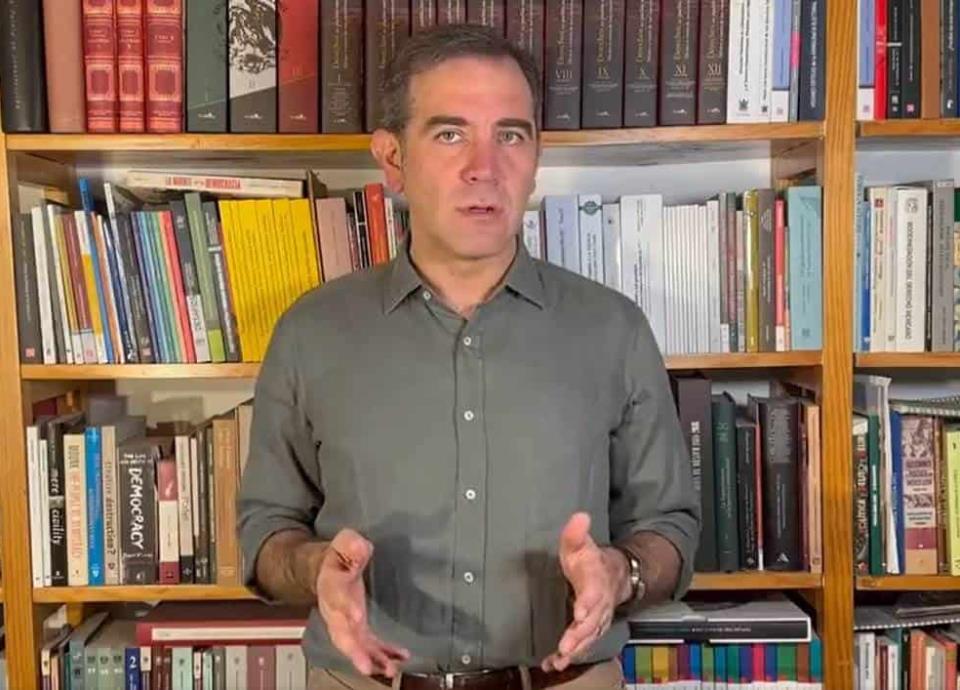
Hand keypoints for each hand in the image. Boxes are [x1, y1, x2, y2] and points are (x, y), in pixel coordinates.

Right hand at [315, 529, 410, 677]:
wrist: (324, 570)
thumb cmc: (338, 556)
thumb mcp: (344, 542)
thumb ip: (351, 544)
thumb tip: (361, 546)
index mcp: (331, 585)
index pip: (336, 597)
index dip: (345, 607)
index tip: (357, 617)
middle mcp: (335, 610)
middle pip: (341, 633)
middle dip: (354, 650)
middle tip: (367, 665)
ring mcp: (345, 622)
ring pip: (355, 645)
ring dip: (371, 659)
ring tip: (390, 670)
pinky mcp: (357, 629)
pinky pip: (369, 645)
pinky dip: (384, 654)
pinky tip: (401, 657)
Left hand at [541, 513, 628, 672]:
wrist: (614, 576)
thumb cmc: (590, 561)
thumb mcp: (581, 545)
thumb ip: (576, 534)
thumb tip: (579, 515)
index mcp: (596, 582)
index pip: (594, 594)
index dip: (588, 603)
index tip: (579, 612)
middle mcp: (600, 605)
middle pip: (592, 622)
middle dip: (579, 634)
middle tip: (566, 646)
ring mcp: (597, 620)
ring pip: (588, 637)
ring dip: (575, 649)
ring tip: (560, 660)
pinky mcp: (590, 630)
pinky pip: (582, 645)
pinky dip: (569, 656)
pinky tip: (553, 665)